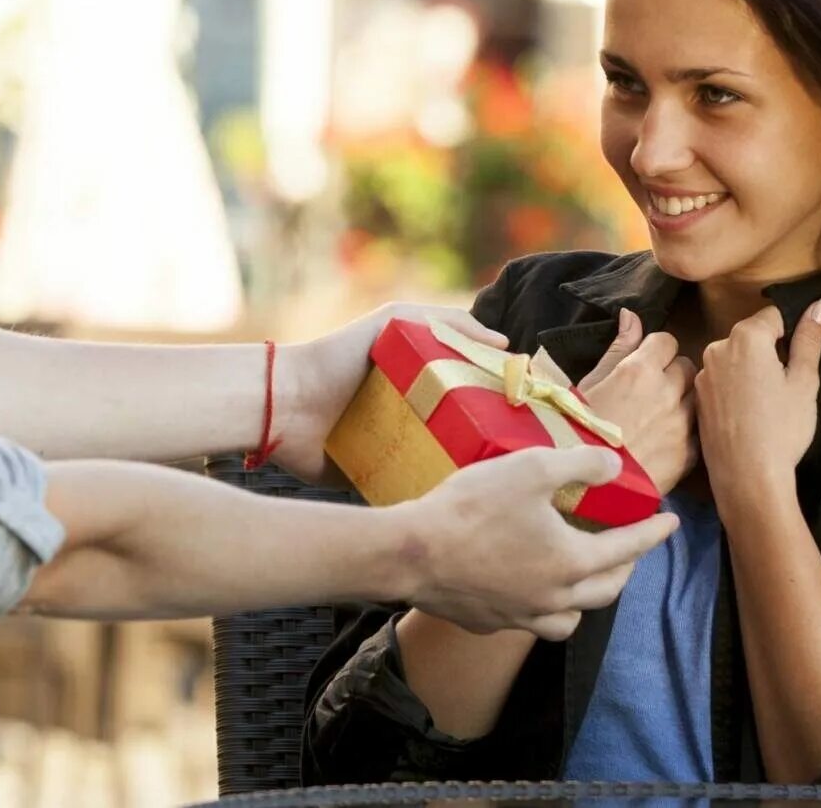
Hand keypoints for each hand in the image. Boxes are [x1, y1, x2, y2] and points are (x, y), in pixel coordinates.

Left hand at [277, 302, 508, 484]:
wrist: (288, 405)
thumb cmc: (340, 357)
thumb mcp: (395, 321)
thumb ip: (445, 322)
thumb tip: (502, 342)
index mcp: (422, 386)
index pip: (471, 397)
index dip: (500, 406)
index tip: (533, 418)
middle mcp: (414, 420)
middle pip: (464, 435)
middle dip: (491, 446)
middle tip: (522, 457)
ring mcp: (397, 454)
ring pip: (445, 466)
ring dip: (467, 474)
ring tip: (500, 484)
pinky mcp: (378, 482)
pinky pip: (414, 491)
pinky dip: (433, 496)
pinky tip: (462, 500)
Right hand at [396, 446, 679, 636]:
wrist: (411, 552)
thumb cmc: (472, 508)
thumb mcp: (532, 468)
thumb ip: (580, 465)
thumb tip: (614, 466)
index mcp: (571, 562)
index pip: (627, 548)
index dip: (652, 532)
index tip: (671, 523)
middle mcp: (554, 599)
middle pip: (605, 590)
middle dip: (624, 568)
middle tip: (629, 550)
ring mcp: (520, 616)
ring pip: (569, 619)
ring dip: (584, 599)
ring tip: (580, 579)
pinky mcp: (488, 623)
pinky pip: (528, 621)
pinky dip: (540, 606)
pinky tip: (525, 588)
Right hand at [576, 310, 697, 494]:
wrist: (583, 485)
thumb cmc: (576, 429)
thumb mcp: (589, 382)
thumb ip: (617, 347)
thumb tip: (631, 315)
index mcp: (639, 369)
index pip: (666, 341)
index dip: (655, 351)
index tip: (644, 364)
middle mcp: (667, 391)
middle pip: (687, 366)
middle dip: (673, 374)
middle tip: (653, 391)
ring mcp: (682, 423)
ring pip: (697, 397)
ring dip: (683, 401)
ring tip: (661, 416)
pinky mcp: (689, 453)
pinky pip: (699, 430)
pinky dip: (688, 431)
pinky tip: (668, 440)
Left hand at [695, 297, 820, 510]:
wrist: (746, 476)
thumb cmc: (783, 428)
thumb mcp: (805, 381)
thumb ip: (810, 338)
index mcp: (746, 337)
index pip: (773, 317)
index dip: (789, 338)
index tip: (794, 364)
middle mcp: (717, 347)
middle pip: (750, 337)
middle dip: (768, 354)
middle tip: (782, 390)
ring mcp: (702, 372)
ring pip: (734, 359)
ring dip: (749, 371)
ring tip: (763, 406)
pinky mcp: (696, 395)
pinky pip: (720, 380)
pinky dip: (733, 389)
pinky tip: (745, 415)